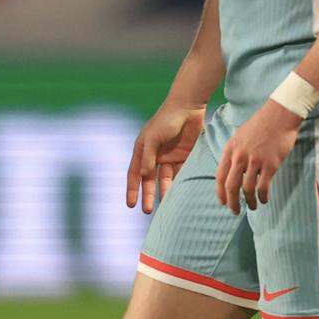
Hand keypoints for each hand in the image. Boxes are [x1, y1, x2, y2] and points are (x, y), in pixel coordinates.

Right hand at [126, 99, 205, 213]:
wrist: (188, 107)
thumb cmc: (166, 120)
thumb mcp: (153, 138)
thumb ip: (148, 157)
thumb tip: (143, 176)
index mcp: (142, 150)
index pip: (134, 174)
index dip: (132, 189)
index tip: (130, 205)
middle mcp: (154, 156)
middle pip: (149, 180)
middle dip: (148, 195)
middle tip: (147, 211)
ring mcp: (169, 156)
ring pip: (165, 179)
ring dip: (165, 192)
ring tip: (166, 206)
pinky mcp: (184, 156)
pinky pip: (181, 173)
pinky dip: (180, 183)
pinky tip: (181, 193)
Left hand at [215, 101, 299, 213]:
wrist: (279, 116)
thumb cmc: (260, 125)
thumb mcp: (239, 137)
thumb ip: (234, 153)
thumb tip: (232, 170)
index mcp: (229, 149)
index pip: (220, 175)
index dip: (220, 191)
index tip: (222, 202)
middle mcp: (239, 157)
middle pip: (231, 185)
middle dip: (231, 202)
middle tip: (234, 211)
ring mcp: (254, 161)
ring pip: (247, 188)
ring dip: (249, 201)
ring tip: (252, 206)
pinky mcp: (270, 164)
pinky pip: (263, 186)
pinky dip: (263, 196)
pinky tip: (264, 200)